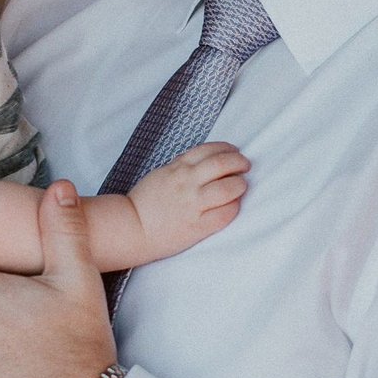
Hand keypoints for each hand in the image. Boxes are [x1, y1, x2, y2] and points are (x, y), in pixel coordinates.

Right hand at [127, 141, 248, 260]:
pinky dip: (234, 207)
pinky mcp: (198, 226)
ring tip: (241, 186)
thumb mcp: (162, 173)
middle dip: (240, 162)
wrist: (132, 228)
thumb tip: (208, 160)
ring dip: (240, 184)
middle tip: (245, 166)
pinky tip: (233, 205)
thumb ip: (183, 166)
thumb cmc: (146, 202)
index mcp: (178, 167)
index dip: (228, 149)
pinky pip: (225, 214)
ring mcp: (193, 204)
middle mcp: (187, 182)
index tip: (235, 153)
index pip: (210, 149)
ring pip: (229, 188)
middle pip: (223, 164)